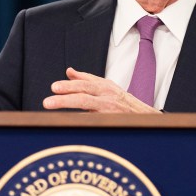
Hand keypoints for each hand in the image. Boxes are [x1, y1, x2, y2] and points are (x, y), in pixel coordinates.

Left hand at [43, 68, 161, 112]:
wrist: (147, 118)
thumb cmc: (123, 102)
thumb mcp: (107, 86)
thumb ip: (87, 78)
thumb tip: (69, 71)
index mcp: (105, 87)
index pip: (85, 84)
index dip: (69, 86)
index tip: (54, 87)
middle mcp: (108, 98)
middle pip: (84, 96)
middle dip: (65, 98)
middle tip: (49, 101)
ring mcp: (111, 112)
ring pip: (88, 109)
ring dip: (69, 109)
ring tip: (54, 109)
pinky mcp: (113, 123)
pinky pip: (95, 123)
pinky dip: (83, 123)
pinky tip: (70, 125)